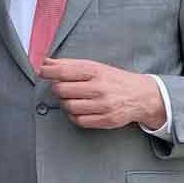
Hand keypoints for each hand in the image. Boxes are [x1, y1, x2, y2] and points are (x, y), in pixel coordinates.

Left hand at [40, 58, 165, 129]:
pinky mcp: (106, 120)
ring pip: (68, 106)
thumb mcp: (94, 66)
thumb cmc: (114, 79)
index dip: (47, 72)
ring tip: (73, 98)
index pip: (64, 71)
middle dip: (57, 88)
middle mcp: (99, 88)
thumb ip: (69, 64)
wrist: (142, 96)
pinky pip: (78, 120)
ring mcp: (103, 105)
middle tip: (62, 87)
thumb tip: (46, 62)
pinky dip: (74, 116)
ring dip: (66, 103)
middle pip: (62, 90)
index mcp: (95, 71)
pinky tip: (80, 109)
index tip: (41, 72)